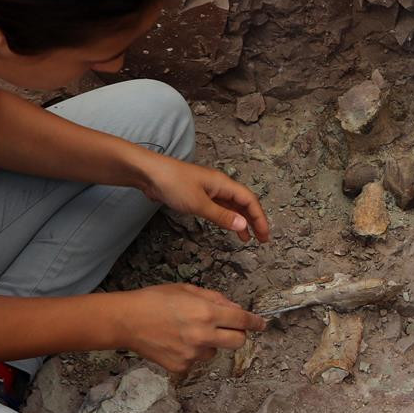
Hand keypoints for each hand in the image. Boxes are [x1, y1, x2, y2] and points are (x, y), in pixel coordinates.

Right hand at [117, 284, 266, 375]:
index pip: (242, 320)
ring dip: (210, 343)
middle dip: (239, 334)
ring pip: (215, 351)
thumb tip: (233, 308)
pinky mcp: (181, 367)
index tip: (262, 324)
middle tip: (229, 328)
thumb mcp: (186, 289)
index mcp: (206, 313)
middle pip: (238, 341)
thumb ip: (214, 298)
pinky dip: (192, 352)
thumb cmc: (154, 300)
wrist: (126, 321)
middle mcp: (202, 335)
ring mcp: (192, 354)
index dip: (255, 322)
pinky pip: (196, 360)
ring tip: (187, 332)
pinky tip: (175, 341)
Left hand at [137, 154, 271, 242]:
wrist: (149, 173)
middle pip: (243, 203)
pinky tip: (227, 226)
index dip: (259, 218)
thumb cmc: (173, 184)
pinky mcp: (198, 195)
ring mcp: (209, 190)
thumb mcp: (199, 204)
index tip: (264, 235)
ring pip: (231, 206)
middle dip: (254, 220)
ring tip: (246, 238)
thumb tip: (243, 225)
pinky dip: (226, 218)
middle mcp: (219, 186)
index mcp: (223, 184)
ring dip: (241, 221)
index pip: (249, 200)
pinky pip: (219, 207)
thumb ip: (222, 216)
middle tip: (261, 239)